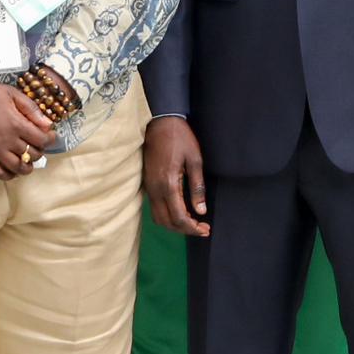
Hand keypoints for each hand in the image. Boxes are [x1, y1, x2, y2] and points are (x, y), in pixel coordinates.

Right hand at [0, 80, 52, 179]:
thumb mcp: (10, 93)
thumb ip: (30, 109)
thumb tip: (48, 125)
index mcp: (16, 123)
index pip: (43, 140)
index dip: (51, 139)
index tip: (50, 136)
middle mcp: (6, 140)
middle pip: (32, 155)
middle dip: (39, 151)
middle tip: (37, 145)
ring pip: (18, 168)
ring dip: (27, 167)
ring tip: (27, 160)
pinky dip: (8, 175)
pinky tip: (11, 168)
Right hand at [145, 117, 208, 236]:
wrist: (159, 123)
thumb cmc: (180, 138)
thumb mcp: (195, 159)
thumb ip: (197, 187)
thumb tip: (201, 210)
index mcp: (168, 184)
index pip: (179, 217)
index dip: (192, 228)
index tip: (205, 230)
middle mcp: (155, 190)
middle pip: (167, 222)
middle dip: (185, 230)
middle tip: (202, 229)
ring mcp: (149, 188)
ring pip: (159, 218)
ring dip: (175, 225)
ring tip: (192, 223)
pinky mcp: (147, 184)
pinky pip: (155, 209)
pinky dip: (167, 216)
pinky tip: (180, 212)